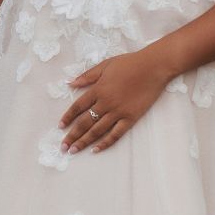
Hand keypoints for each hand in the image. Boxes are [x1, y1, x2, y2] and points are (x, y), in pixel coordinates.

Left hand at [59, 49, 174, 152]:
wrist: (154, 67)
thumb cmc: (129, 63)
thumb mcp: (105, 65)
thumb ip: (87, 76)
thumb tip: (70, 83)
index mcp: (98, 89)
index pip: (78, 107)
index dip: (68, 117)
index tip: (60, 127)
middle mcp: (105, 103)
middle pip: (84, 122)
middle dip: (72, 135)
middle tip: (63, 146)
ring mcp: (118, 112)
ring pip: (97, 130)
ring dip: (84, 141)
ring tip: (74, 151)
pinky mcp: (131, 118)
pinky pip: (116, 134)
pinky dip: (105, 143)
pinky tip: (96, 150)